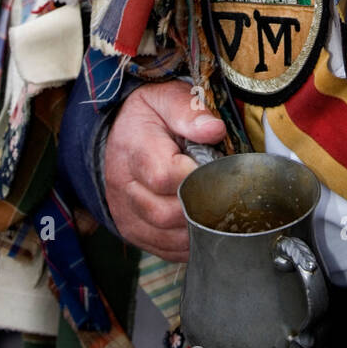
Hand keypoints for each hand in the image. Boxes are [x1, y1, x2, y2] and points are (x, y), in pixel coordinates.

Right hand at [104, 79, 225, 261]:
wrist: (119, 133)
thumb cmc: (150, 115)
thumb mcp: (166, 97)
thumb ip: (189, 111)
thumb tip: (214, 129)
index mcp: (134, 149)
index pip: (165, 176)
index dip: (197, 178)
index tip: (220, 171)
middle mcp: (124, 187)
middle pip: (166, 213)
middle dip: (202, 206)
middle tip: (227, 195)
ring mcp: (126, 213)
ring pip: (166, 237)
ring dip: (198, 230)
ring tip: (220, 211)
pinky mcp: (132, 230)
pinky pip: (163, 250)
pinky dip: (188, 245)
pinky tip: (204, 228)